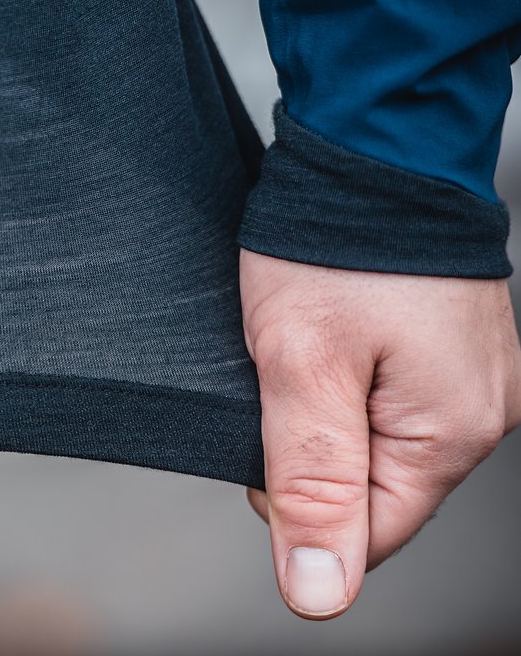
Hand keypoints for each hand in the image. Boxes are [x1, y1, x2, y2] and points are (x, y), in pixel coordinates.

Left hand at [239, 248, 520, 619]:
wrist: (369, 148)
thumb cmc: (333, 246)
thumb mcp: (301, 368)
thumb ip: (313, 483)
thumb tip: (318, 591)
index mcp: (451, 432)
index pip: (368, 535)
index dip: (299, 507)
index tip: (264, 441)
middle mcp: (477, 413)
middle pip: (374, 490)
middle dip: (312, 454)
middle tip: (282, 380)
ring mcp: (468, 379)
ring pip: (377, 443)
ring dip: (326, 414)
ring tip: (305, 350)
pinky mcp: (446, 350)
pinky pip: (389, 400)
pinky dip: (346, 382)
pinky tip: (329, 340)